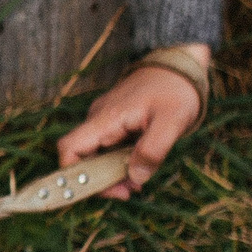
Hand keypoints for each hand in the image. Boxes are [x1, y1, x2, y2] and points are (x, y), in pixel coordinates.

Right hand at [55, 49, 209, 199]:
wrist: (180, 61)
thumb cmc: (176, 89)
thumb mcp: (172, 122)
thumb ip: (152, 151)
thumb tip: (135, 177)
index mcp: (106, 118)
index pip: (70, 148)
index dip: (73, 174)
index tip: (98, 189)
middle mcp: (100, 119)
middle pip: (82, 157)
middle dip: (100, 180)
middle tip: (128, 190)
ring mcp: (107, 119)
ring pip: (97, 154)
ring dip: (112, 173)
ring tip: (137, 181)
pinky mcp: (117, 121)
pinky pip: (108, 146)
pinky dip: (119, 162)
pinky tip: (139, 167)